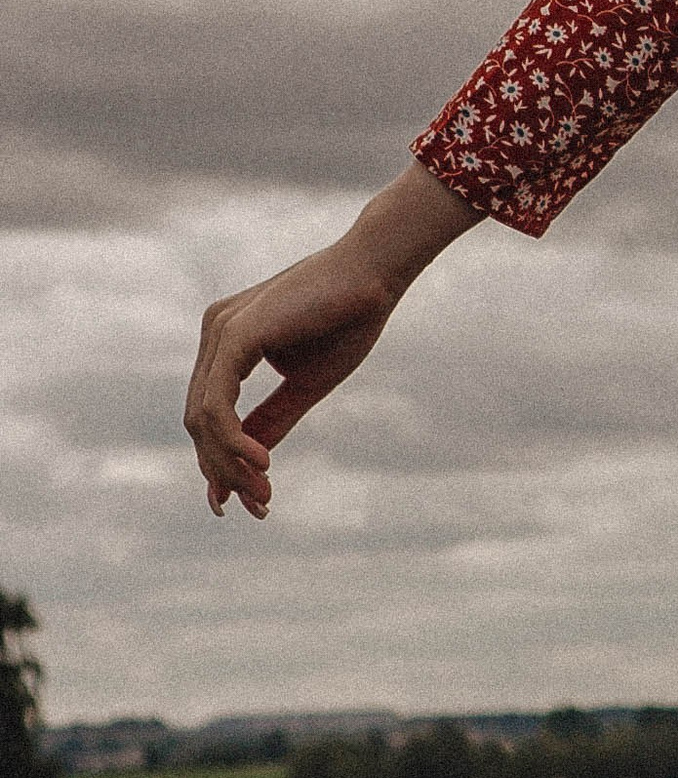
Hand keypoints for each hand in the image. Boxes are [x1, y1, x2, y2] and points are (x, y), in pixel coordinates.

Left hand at [185, 161, 479, 516]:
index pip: (210, 412)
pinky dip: (232, 440)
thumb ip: (272, 420)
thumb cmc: (350, 318)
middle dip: (225, 470)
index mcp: (229, 340)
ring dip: (229, 464)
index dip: (222, 462)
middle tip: (261, 506)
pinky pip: (217, 402)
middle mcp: (215, 333)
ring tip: (264, 493)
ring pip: (202, 418)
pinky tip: (261, 463)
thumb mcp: (307, 384)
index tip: (248, 504)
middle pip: (199, 421)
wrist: (377, 271)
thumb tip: (249, 464)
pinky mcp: (234, 333)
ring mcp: (219, 331)